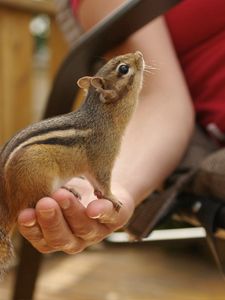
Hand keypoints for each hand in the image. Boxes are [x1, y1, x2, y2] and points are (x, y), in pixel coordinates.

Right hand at [17, 178, 134, 253]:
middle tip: (44, 203)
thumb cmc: (72, 194)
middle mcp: (75, 239)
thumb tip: (21, 190)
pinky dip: (102, 211)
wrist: (103, 188)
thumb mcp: (52, 194)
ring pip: (84, 228)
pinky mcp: (116, 218)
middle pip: (60, 238)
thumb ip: (40, 197)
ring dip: (72, 212)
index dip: (31, 229)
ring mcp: (97, 231)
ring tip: (62, 195)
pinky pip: (110, 215)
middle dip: (51, 221)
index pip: (41, 239)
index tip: (25, 213)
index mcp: (56, 237)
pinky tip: (93, 208)